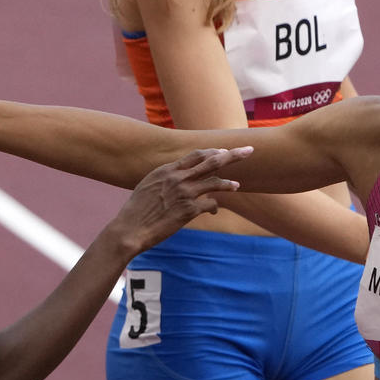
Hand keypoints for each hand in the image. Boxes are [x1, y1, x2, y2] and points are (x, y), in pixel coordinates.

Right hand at [108, 147, 251, 254]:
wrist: (130, 229)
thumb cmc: (136, 210)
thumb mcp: (148, 185)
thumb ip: (165, 177)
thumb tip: (178, 175)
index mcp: (167, 170)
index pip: (196, 155)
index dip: (213, 152)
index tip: (224, 151)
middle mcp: (178, 178)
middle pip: (212, 161)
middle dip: (233, 155)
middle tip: (248, 151)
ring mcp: (185, 194)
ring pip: (215, 183)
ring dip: (228, 184)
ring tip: (237, 186)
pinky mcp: (188, 211)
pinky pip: (210, 205)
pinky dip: (214, 206)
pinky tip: (214, 210)